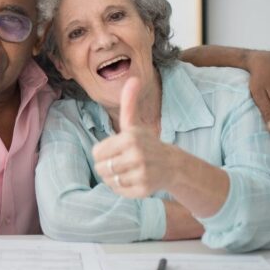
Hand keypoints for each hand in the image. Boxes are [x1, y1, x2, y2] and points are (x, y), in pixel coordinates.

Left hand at [91, 77, 180, 197]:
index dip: (102, 153)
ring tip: (125, 170)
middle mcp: (137, 156)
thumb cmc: (146, 142)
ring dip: (113, 178)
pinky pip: (118, 191)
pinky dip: (121, 188)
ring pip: (108, 180)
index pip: (97, 152)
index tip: (114, 151)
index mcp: (130, 138)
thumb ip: (129, 102)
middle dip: (106, 166)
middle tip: (119, 162)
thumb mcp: (135, 123)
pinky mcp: (144, 189)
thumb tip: (133, 78)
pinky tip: (132, 180)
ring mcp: (142, 173)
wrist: (172, 165)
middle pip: (101, 168)